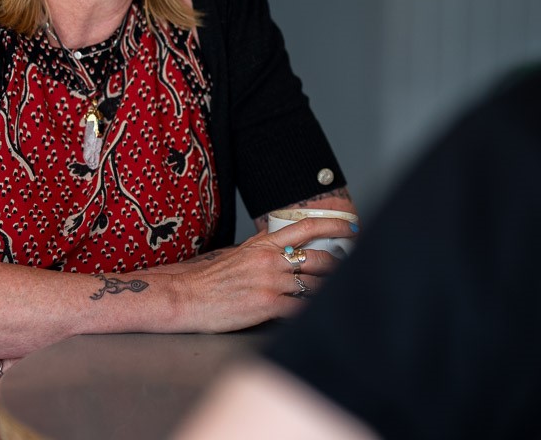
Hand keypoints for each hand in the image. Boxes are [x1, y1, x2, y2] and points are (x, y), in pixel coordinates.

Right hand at [168, 217, 355, 332]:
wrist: (188, 297)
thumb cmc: (212, 279)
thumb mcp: (239, 253)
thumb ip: (264, 246)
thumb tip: (285, 242)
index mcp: (264, 244)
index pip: (306, 227)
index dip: (334, 226)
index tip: (351, 228)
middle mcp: (271, 260)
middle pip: (318, 259)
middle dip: (339, 266)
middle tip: (349, 269)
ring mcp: (270, 282)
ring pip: (314, 285)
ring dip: (328, 290)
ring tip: (337, 293)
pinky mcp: (267, 305)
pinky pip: (301, 308)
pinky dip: (312, 312)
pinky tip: (319, 314)